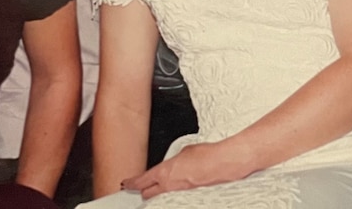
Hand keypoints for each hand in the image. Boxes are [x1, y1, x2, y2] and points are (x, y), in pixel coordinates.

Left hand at [122, 142, 249, 199]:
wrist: (224, 164)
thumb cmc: (207, 155)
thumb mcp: (184, 151)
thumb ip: (173, 161)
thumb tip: (172, 164)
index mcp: (164, 173)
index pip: (141, 181)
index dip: (131, 183)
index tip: (126, 183)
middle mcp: (169, 188)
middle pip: (147, 195)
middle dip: (143, 191)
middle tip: (142, 186)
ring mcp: (179, 196)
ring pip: (161, 199)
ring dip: (159, 195)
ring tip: (160, 189)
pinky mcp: (190, 200)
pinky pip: (176, 200)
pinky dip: (173, 196)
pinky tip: (178, 191)